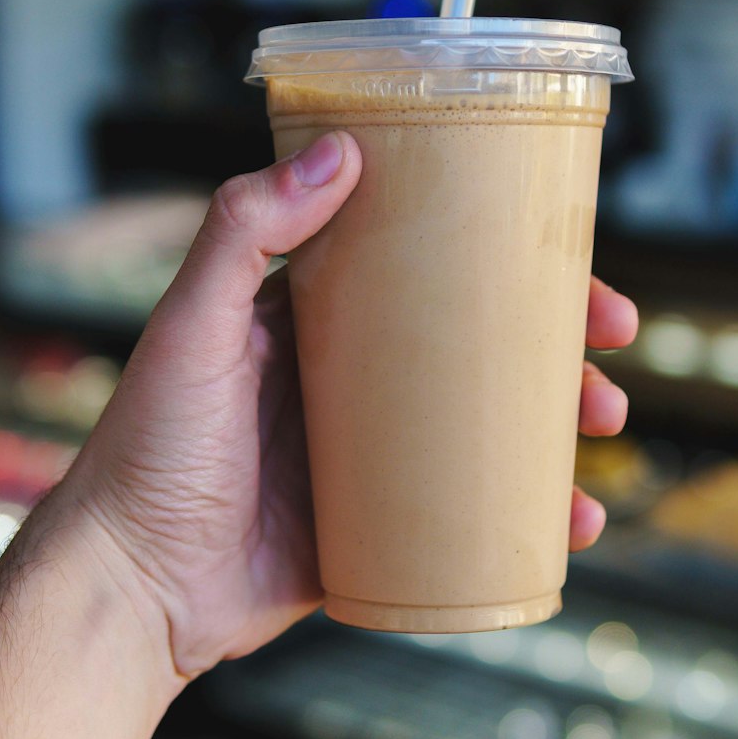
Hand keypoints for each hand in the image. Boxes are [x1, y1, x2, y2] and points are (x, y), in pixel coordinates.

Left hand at [64, 132, 636, 684]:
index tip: (566, 260)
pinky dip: (529, 513)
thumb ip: (246, 231)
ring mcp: (371, 454)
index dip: (502, 260)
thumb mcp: (193, 326)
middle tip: (608, 346)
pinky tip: (571, 521)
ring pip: (486, 425)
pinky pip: (470, 511)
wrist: (129, 587)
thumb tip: (341, 151)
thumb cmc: (147, 449)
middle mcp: (350, 379)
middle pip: (476, 344)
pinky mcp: (379, 526)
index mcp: (314, 318)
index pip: (427, 268)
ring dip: (556, 421)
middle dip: (554, 342)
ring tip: (600, 426)